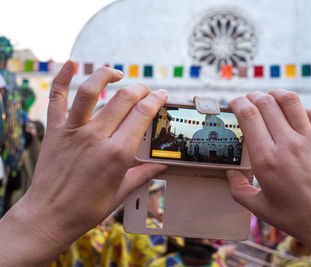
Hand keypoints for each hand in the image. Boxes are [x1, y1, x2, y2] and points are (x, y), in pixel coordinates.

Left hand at [0, 61, 166, 265]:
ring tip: (116, 73)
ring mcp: (73, 131)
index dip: (156, 100)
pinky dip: (61, 79)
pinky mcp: (55, 131)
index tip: (162, 95)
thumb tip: (162, 165)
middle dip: (140, 89)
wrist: (49, 217)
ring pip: (90, 90)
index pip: (143, 114)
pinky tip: (70, 64)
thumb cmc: (87, 209)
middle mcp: (96, 137)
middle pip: (123, 99)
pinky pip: (56, 99)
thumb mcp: (121, 193)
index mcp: (118, 154)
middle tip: (146, 90)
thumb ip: (143, 174)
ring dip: (105, 75)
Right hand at [227, 89, 310, 266]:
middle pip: (266, 103)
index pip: (249, 116)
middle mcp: (287, 144)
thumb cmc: (295, 217)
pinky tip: (297, 115)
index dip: (238, 103)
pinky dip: (302, 109)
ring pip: (291, 101)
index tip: (234, 102)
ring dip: (277, 94)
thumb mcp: (259, 208)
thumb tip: (230, 175)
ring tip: (270, 95)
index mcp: (266, 159)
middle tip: (248, 98)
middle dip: (253, 95)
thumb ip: (239, 190)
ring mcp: (309, 140)